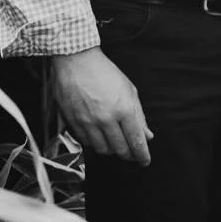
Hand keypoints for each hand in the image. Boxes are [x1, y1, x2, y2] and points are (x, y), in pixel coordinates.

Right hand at [51, 47, 152, 164]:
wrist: (75, 61)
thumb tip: (147, 136)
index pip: (136, 142)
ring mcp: (88, 122)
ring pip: (102, 150)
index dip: (142, 155)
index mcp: (124, 109)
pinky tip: (99, 137)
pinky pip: (86, 143)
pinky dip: (95, 144)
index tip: (144, 160)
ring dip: (111, 150)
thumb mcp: (129, 90)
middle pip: (120, 150)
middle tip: (131, 154)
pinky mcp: (73, 122)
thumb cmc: (104, 72)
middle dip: (128, 155)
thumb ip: (139, 116)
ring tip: (115, 144)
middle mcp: (106, 119)